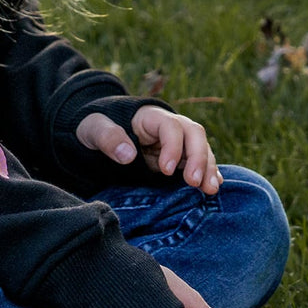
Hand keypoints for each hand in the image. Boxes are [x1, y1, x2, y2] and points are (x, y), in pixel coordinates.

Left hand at [75, 105, 220, 194]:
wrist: (98, 133)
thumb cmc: (95, 127)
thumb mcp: (93, 128)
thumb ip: (107, 137)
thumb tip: (128, 154)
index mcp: (149, 117)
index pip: (171, 126)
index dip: (172, 147)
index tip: (165, 170)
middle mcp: (169, 127)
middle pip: (193, 134)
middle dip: (198, 157)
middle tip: (194, 182)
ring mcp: (175, 142)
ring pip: (200, 148)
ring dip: (209, 168)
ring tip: (211, 190)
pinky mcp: (177, 158)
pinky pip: (199, 162)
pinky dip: (208, 172)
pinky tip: (214, 186)